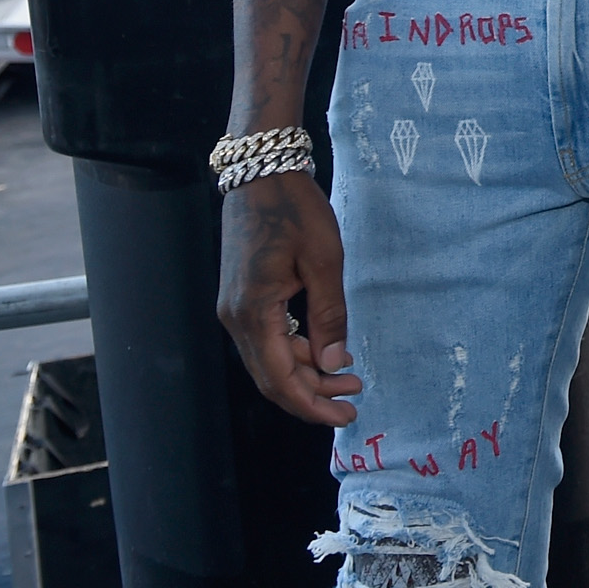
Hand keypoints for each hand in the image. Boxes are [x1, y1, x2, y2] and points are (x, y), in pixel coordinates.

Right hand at [216, 168, 362, 425]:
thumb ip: (330, 315)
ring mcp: (235, 309)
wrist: (261, 171)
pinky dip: (296, 352)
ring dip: (306, 374)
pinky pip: (267, 340)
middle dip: (312, 395)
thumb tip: (336, 364)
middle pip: (272, 377)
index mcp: (253, 313)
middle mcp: (235, 318)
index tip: (346, 417)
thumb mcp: (325, 260)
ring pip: (269, 360)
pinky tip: (326, 351)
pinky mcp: (242, 298)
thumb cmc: (295, 209)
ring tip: (348, 377)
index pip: (281, 379)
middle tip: (353, 401)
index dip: (313, 404)